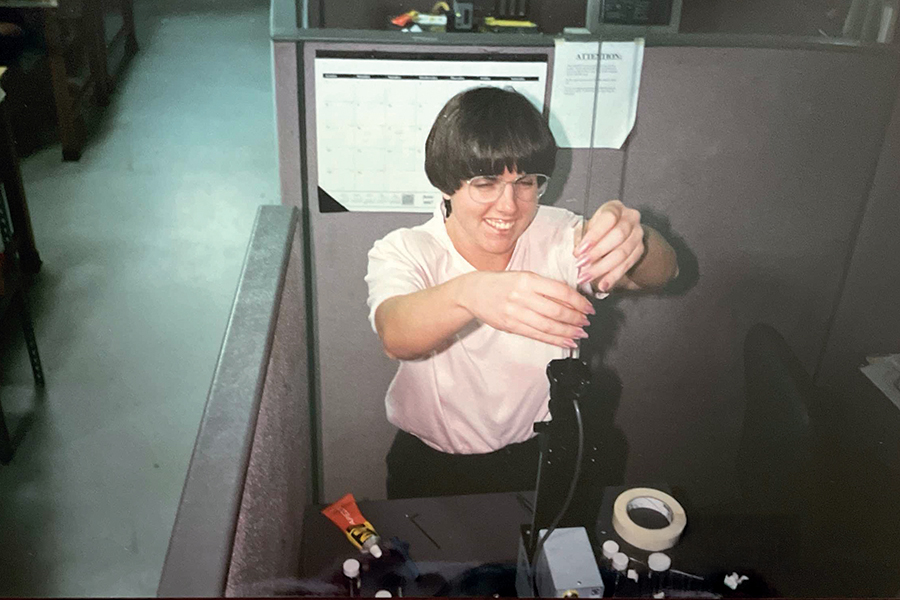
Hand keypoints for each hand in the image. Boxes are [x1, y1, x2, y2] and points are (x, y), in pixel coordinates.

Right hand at [460, 271, 595, 348]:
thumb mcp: (523, 276)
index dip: (578, 302)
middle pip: (556, 311)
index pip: (560, 292)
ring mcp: (515, 312)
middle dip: (576, 319)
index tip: (588, 307)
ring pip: (548, 326)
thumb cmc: (500, 283)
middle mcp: (522, 296)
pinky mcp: (511, 326)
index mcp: (528, 279)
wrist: (473, 292)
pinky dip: (554, 340)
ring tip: (580, 334)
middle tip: (586, 322)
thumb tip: (572, 300)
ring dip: (568, 332)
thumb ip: (545, 287)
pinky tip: (566, 341)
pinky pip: (537, 335)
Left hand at [574, 200, 643, 292]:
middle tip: (580, 265)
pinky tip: (603, 285)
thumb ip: (583, 237)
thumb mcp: (589, 227)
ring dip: (602, 268)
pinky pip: (627, 266)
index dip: (594, 236)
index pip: (608, 219)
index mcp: (615, 208)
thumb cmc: (598, 229)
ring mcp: (638, 234)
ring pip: (622, 253)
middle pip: (618, 237)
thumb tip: (576, 254)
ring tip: (586, 278)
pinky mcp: (639, 250)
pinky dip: (613, 277)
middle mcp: (631, 218)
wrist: (616, 234)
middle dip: (597, 253)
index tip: (578, 251)